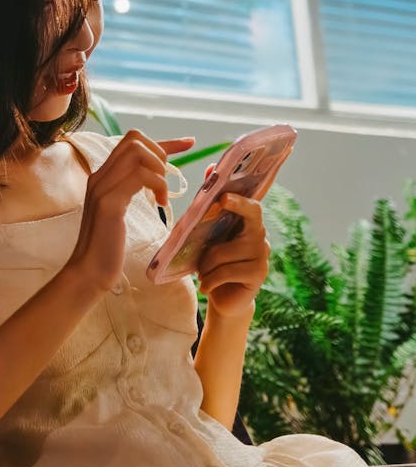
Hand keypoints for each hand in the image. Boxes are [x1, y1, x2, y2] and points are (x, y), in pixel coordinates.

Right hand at [65, 130, 194, 292]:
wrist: (89, 272)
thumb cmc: (108, 247)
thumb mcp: (120, 211)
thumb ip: (130, 190)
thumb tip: (154, 180)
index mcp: (102, 176)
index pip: (132, 141)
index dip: (165, 141)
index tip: (189, 143)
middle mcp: (99, 176)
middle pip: (134, 138)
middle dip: (159, 154)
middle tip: (165, 182)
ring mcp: (102, 187)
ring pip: (137, 152)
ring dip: (159, 170)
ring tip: (162, 195)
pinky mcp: (109, 202)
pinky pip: (140, 176)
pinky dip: (158, 185)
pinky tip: (161, 205)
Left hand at [196, 193, 269, 317]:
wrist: (224, 298)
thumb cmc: (215, 262)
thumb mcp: (209, 235)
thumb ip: (211, 204)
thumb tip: (211, 168)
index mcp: (248, 224)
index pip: (251, 207)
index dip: (239, 200)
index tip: (223, 195)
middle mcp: (260, 237)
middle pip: (249, 218)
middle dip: (234, 208)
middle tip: (217, 210)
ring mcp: (262, 256)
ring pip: (223, 252)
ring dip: (206, 264)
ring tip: (203, 272)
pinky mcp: (258, 275)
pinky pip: (224, 271)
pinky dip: (209, 279)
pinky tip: (207, 286)